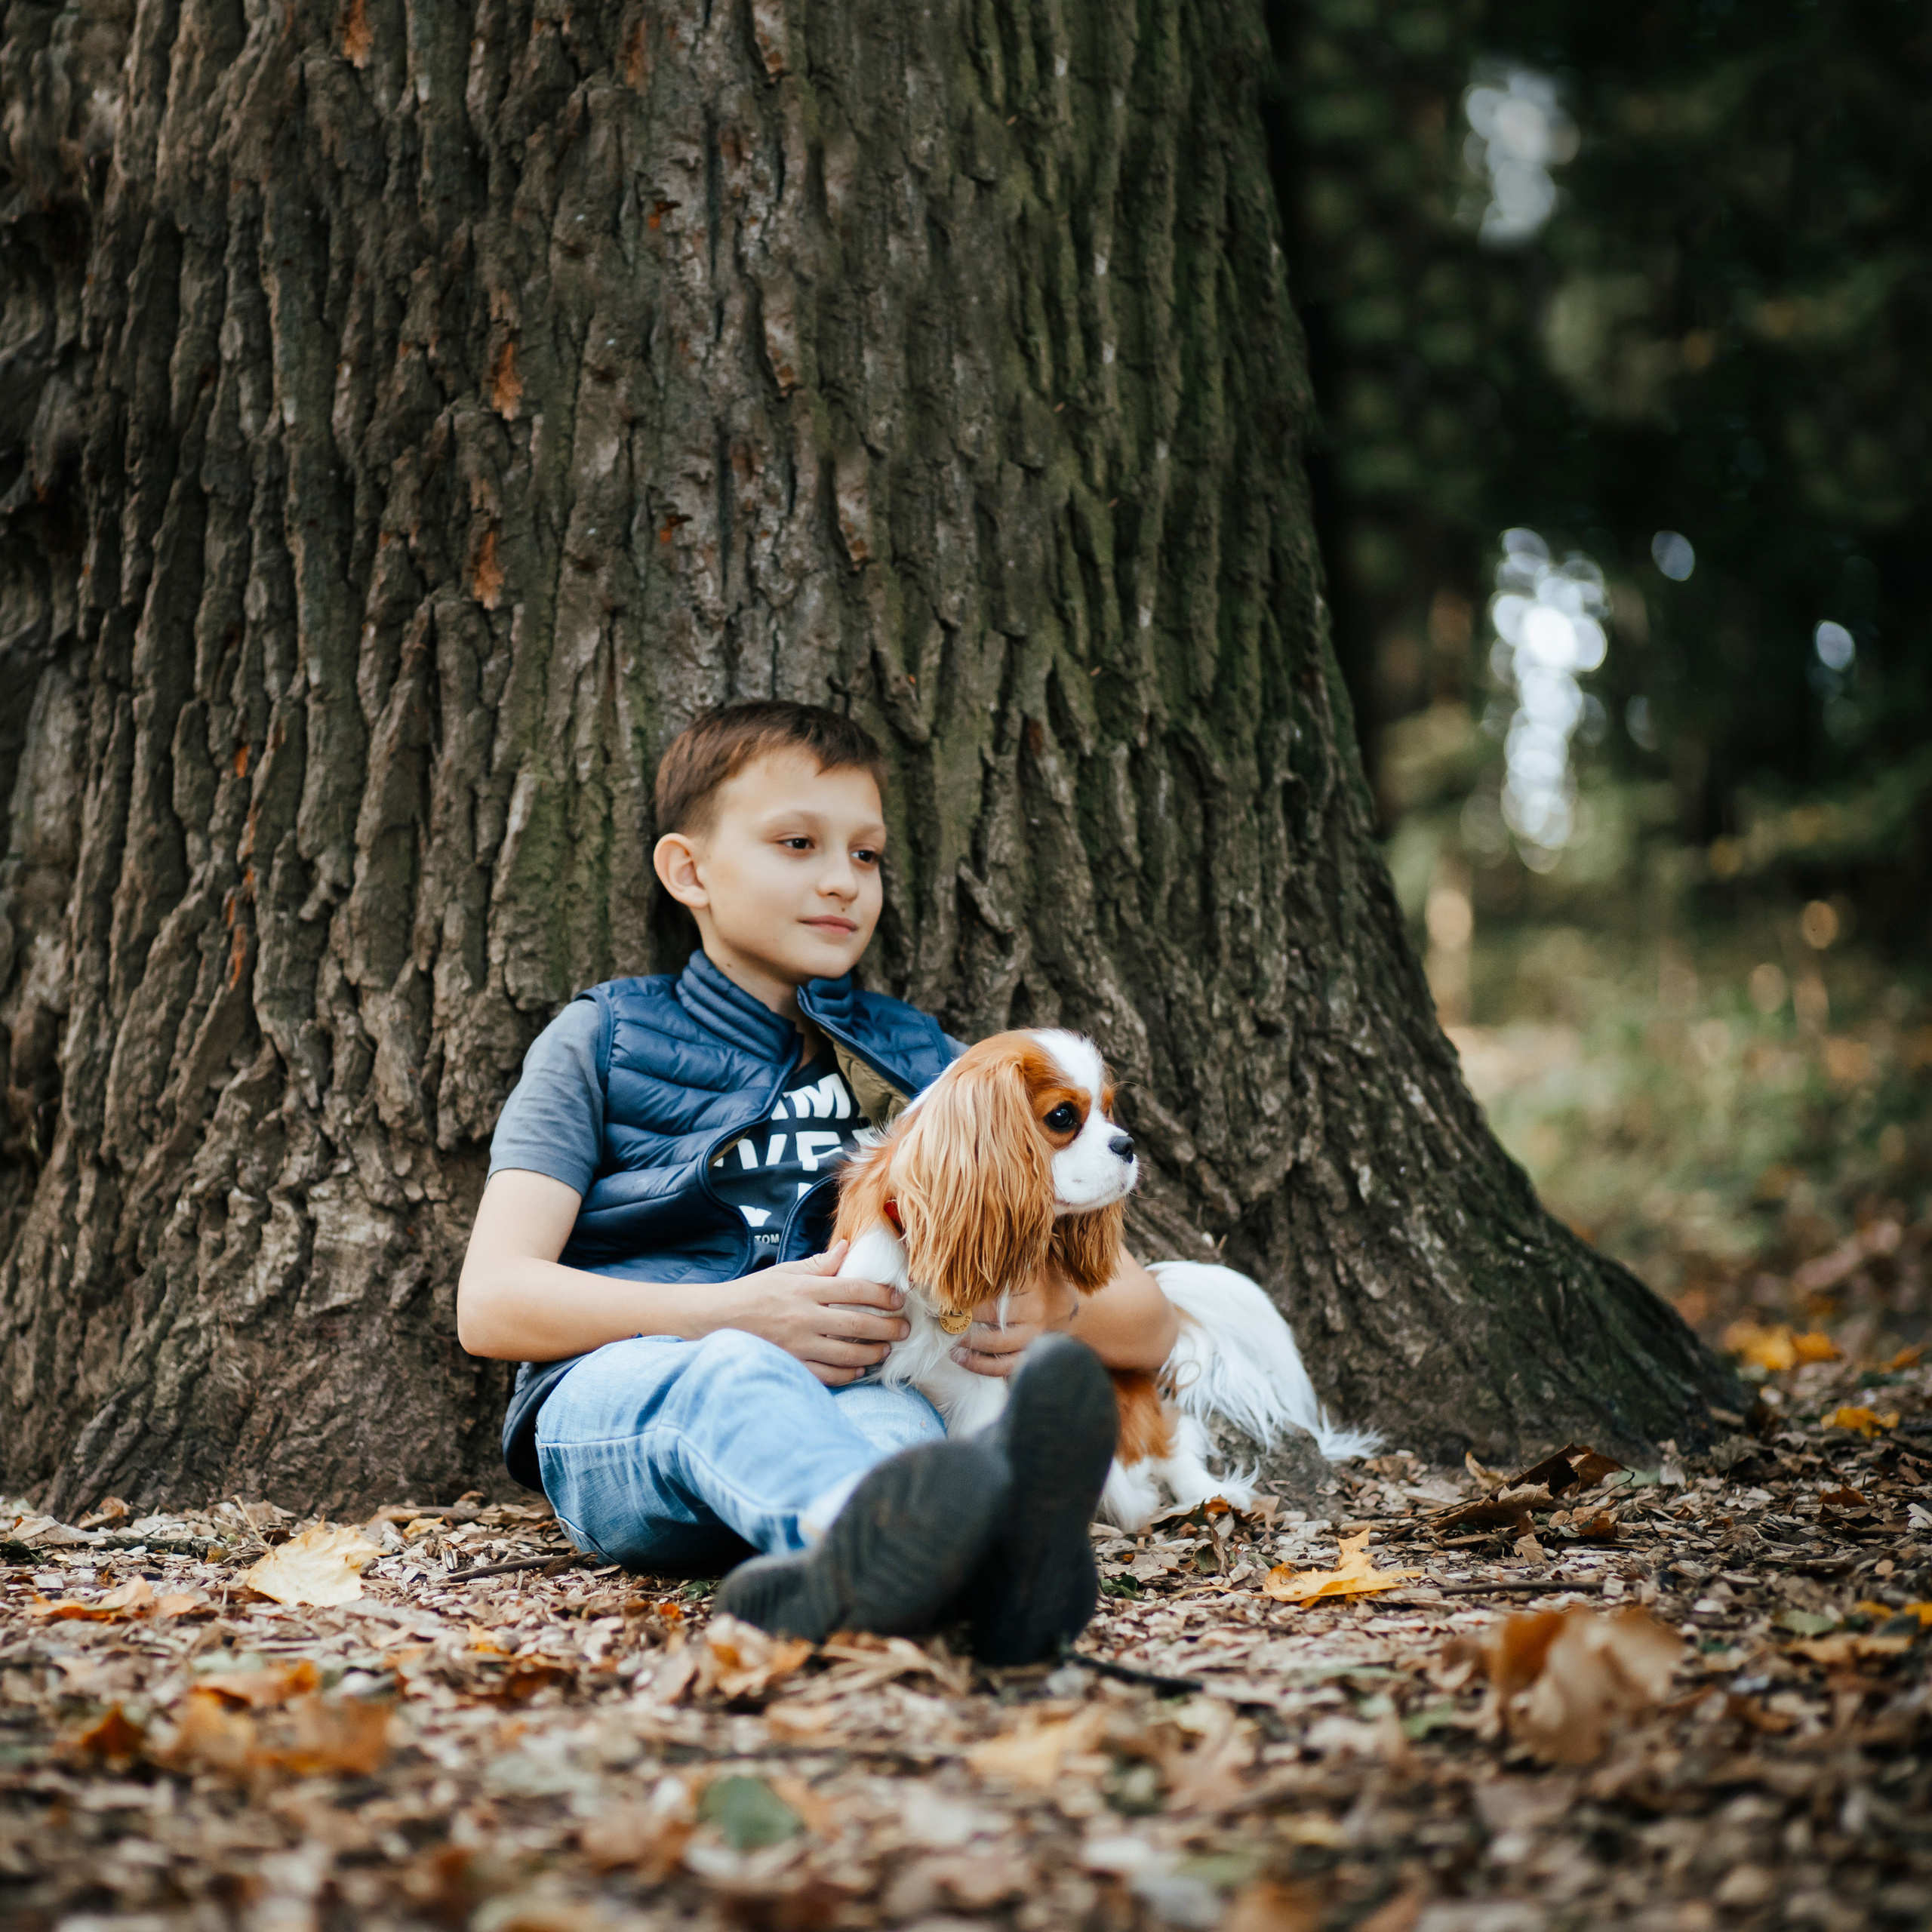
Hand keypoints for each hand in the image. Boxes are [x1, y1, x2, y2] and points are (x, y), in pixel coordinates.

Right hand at [713, 1241, 909, 1385]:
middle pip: (857, 1323)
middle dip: (887, 1327)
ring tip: (886, 1349)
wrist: (716, 1321)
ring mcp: (797, 1344)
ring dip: (872, 1352)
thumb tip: (847, 1248)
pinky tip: (859, 1369)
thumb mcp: (784, 1272)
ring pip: (846, 1353)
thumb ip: (819, 1264)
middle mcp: (803, 1317)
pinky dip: (847, 1374)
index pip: (854, 1289)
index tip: (898, 1298)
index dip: (882, 1294)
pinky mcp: (791, 1365)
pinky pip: (826, 1374)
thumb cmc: (753, 1293)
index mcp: (804, 1288)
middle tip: (905, 1329)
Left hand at [951, 1271, 1079, 1378]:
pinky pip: (1003, 1366)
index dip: (966, 1289)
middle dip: (962, 1316)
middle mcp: (1036, 1308)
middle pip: (992, 1314)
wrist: (1073, 1310)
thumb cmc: (1042, 1282)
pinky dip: (979, 1365)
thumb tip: (962, 1253)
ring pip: (996, 1343)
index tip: (943, 1291)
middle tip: (939, 1314)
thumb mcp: (1029, 1264)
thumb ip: (1005, 1262)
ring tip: (947, 1337)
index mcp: (1032, 1280)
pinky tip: (960, 1357)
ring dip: (967, 1342)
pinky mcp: (1033, 1354)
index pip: (993, 1285)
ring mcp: (1036, 1335)